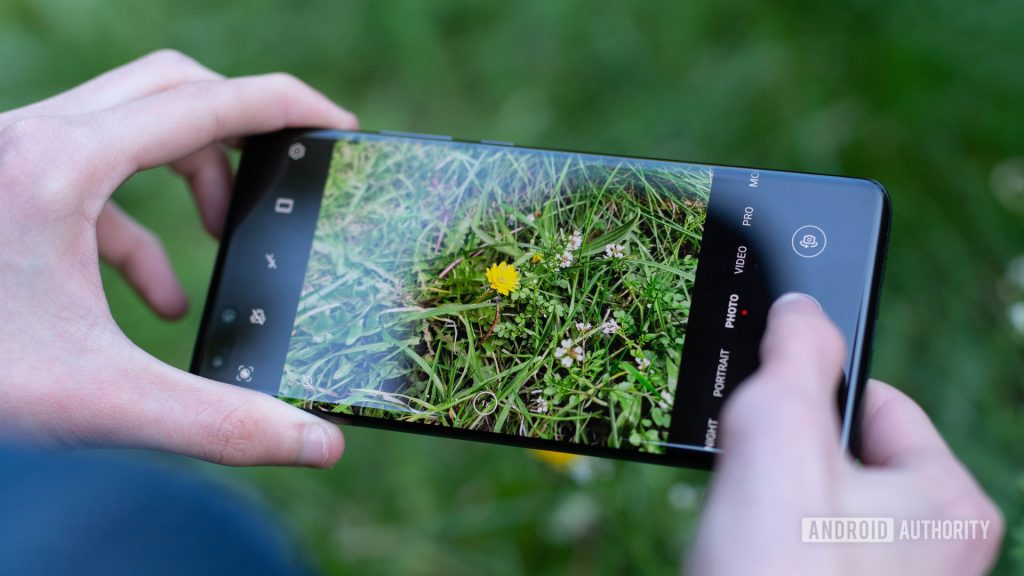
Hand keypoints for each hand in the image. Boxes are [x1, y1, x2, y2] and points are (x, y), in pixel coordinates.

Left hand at [0, 50, 354, 466]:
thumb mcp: (101, 399)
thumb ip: (221, 424)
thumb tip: (319, 444)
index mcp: (64, 165)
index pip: (206, 104)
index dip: (285, 107)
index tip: (336, 126)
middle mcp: (33, 139)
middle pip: (169, 90)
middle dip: (236, 136)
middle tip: (277, 181)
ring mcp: (10, 158)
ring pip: (127, 130)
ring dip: (186, 183)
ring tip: (219, 247)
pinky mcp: (1, 188)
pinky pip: (87, 179)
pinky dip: (136, 227)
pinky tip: (151, 300)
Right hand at [686, 294, 1003, 574]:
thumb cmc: (773, 575)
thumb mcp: (779, 435)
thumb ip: (795, 353)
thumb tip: (800, 307)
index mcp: (948, 502)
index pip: (880, 402)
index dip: (811, 393)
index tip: (765, 399)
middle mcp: (934, 548)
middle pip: (843, 453)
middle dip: (786, 456)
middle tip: (752, 478)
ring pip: (815, 503)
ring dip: (770, 500)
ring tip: (745, 524)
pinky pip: (802, 545)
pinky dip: (768, 539)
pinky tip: (742, 549)